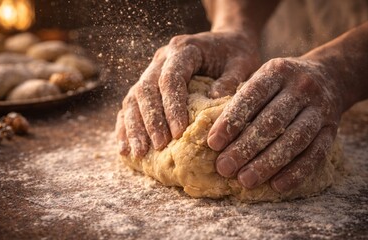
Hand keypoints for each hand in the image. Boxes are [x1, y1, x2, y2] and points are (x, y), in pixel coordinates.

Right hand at [116, 31, 260, 156]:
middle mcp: (162, 58)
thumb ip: (230, 80)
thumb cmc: (235, 54)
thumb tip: (214, 99)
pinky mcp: (148, 84)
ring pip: (133, 98)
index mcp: (184, 49)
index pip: (170, 78)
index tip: (178, 133)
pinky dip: (126, 127)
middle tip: (159, 146)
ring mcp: (151, 70)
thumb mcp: (242, 64)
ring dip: (134, 126)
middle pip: (146, 89)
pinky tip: (125, 148)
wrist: (226, 42)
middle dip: (151, 120)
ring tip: (138, 152)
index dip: (172, 106)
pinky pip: (131, 105)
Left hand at [207, 57, 343, 192]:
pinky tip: (277, 186)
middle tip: (224, 168)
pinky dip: (296, 172)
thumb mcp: (263, 77)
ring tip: (245, 180)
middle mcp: (301, 87)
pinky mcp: (333, 129)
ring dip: (268, 163)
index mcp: (277, 71)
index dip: (231, 122)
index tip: (212, 144)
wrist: (330, 76)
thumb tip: (209, 128)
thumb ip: (241, 98)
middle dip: (245, 148)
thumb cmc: (281, 83)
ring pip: (294, 139)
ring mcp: (320, 109)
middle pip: (272, 122)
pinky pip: (316, 153)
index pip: (251, 97)